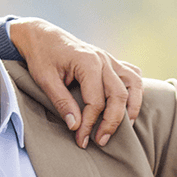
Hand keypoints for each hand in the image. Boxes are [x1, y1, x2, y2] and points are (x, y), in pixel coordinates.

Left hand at [8, 17, 142, 147]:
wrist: (42, 35)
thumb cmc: (42, 56)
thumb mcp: (45, 80)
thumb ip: (62, 103)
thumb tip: (75, 126)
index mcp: (87, 62)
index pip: (96, 101)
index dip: (89, 124)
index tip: (81, 140)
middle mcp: (103, 60)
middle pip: (119, 96)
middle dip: (112, 122)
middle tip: (101, 141)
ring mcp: (110, 59)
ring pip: (134, 85)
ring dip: (132, 108)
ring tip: (125, 128)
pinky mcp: (111, 61)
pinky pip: (132, 75)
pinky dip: (135, 90)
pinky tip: (128, 104)